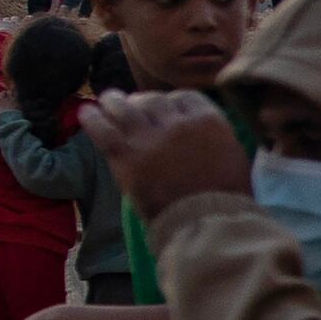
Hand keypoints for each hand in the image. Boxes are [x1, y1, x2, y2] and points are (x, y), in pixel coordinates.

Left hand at [78, 89, 246, 210]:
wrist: (207, 222)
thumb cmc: (227, 196)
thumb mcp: (233, 155)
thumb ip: (216, 135)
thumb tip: (200, 128)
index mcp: (208, 121)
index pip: (184, 96)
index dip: (171, 100)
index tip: (165, 108)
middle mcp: (178, 123)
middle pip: (153, 99)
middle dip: (142, 102)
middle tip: (134, 107)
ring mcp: (150, 139)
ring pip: (125, 107)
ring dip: (114, 102)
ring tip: (108, 102)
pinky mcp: (127, 156)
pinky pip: (103, 129)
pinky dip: (92, 119)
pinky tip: (87, 113)